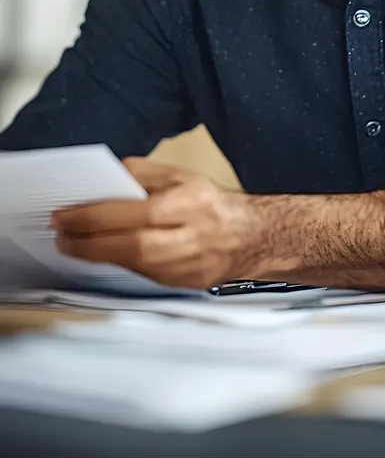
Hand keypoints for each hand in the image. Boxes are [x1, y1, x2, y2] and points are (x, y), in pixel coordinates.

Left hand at [50, 157, 257, 288]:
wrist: (250, 238)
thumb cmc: (212, 204)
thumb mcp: (181, 175)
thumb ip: (143, 173)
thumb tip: (107, 179)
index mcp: (191, 204)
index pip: (134, 212)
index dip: (94, 215)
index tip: (66, 214)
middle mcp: (191, 238)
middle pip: (131, 245)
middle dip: (87, 241)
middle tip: (61, 233)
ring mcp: (188, 267)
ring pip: (134, 264)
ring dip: (97, 254)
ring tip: (73, 244)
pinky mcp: (183, 285)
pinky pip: (143, 275)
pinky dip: (120, 263)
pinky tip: (104, 253)